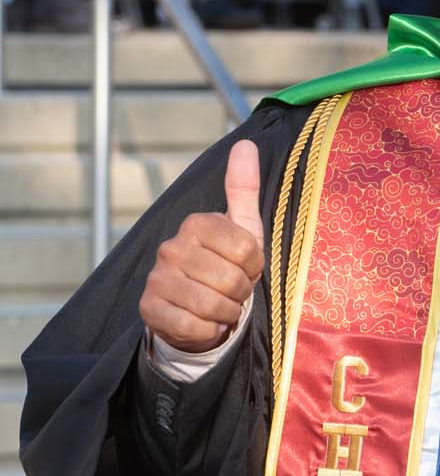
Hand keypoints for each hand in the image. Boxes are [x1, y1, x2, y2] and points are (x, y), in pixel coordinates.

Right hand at [139, 141, 264, 352]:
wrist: (196, 311)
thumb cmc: (225, 266)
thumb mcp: (242, 228)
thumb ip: (244, 188)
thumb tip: (246, 144)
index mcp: (196, 224)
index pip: (246, 249)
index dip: (254, 267)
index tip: (246, 268)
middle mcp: (171, 247)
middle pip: (231, 279)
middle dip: (240, 293)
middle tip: (231, 291)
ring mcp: (157, 278)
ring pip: (213, 305)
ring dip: (226, 313)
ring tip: (220, 306)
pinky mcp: (149, 309)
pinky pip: (193, 326)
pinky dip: (207, 330)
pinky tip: (202, 322)